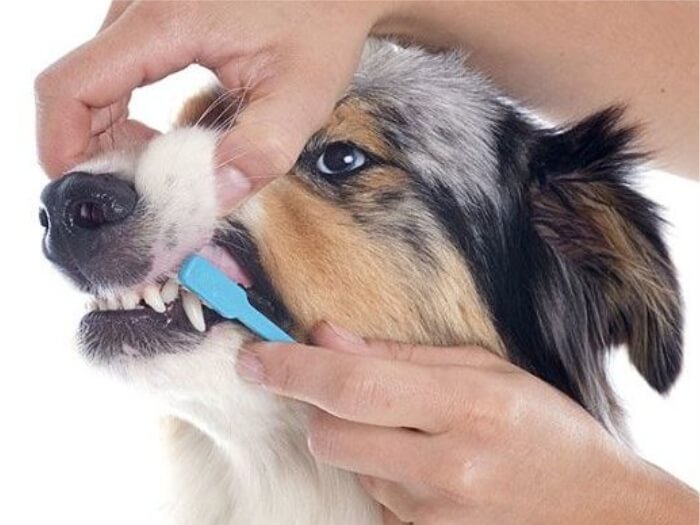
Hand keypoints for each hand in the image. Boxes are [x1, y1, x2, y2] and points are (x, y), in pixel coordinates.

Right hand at [34, 1, 384, 210]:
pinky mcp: (151, 17)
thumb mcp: (301, 96)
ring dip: (110, 133)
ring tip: (160, 165)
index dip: (63, 146)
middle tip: (142, 189)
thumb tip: (212, 198)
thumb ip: (259, 151)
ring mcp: (141, 8)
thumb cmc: (321, 25)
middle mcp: (140, 6)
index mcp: (167, 21)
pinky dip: (123, 112)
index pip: (72, 86)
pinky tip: (161, 137)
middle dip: (95, 149)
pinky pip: (112, 70)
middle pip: (75, 88)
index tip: (91, 192)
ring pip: (90, 80)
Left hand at [237, 322, 697, 523]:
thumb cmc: (543, 425)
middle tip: (347, 388)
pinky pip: (372, 499)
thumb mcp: (485, 370)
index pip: (354, 385)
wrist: (596, 508)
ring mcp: (435, 516)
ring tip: (412, 430)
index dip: (292, 369)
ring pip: (347, 467)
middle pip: (329, 435)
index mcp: (465, 407)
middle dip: (319, 407)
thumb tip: (325, 336)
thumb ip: (399, 355)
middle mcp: (447, 469)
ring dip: (356, 440)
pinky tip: (422, 465)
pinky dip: (379, 473)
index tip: (252, 358)